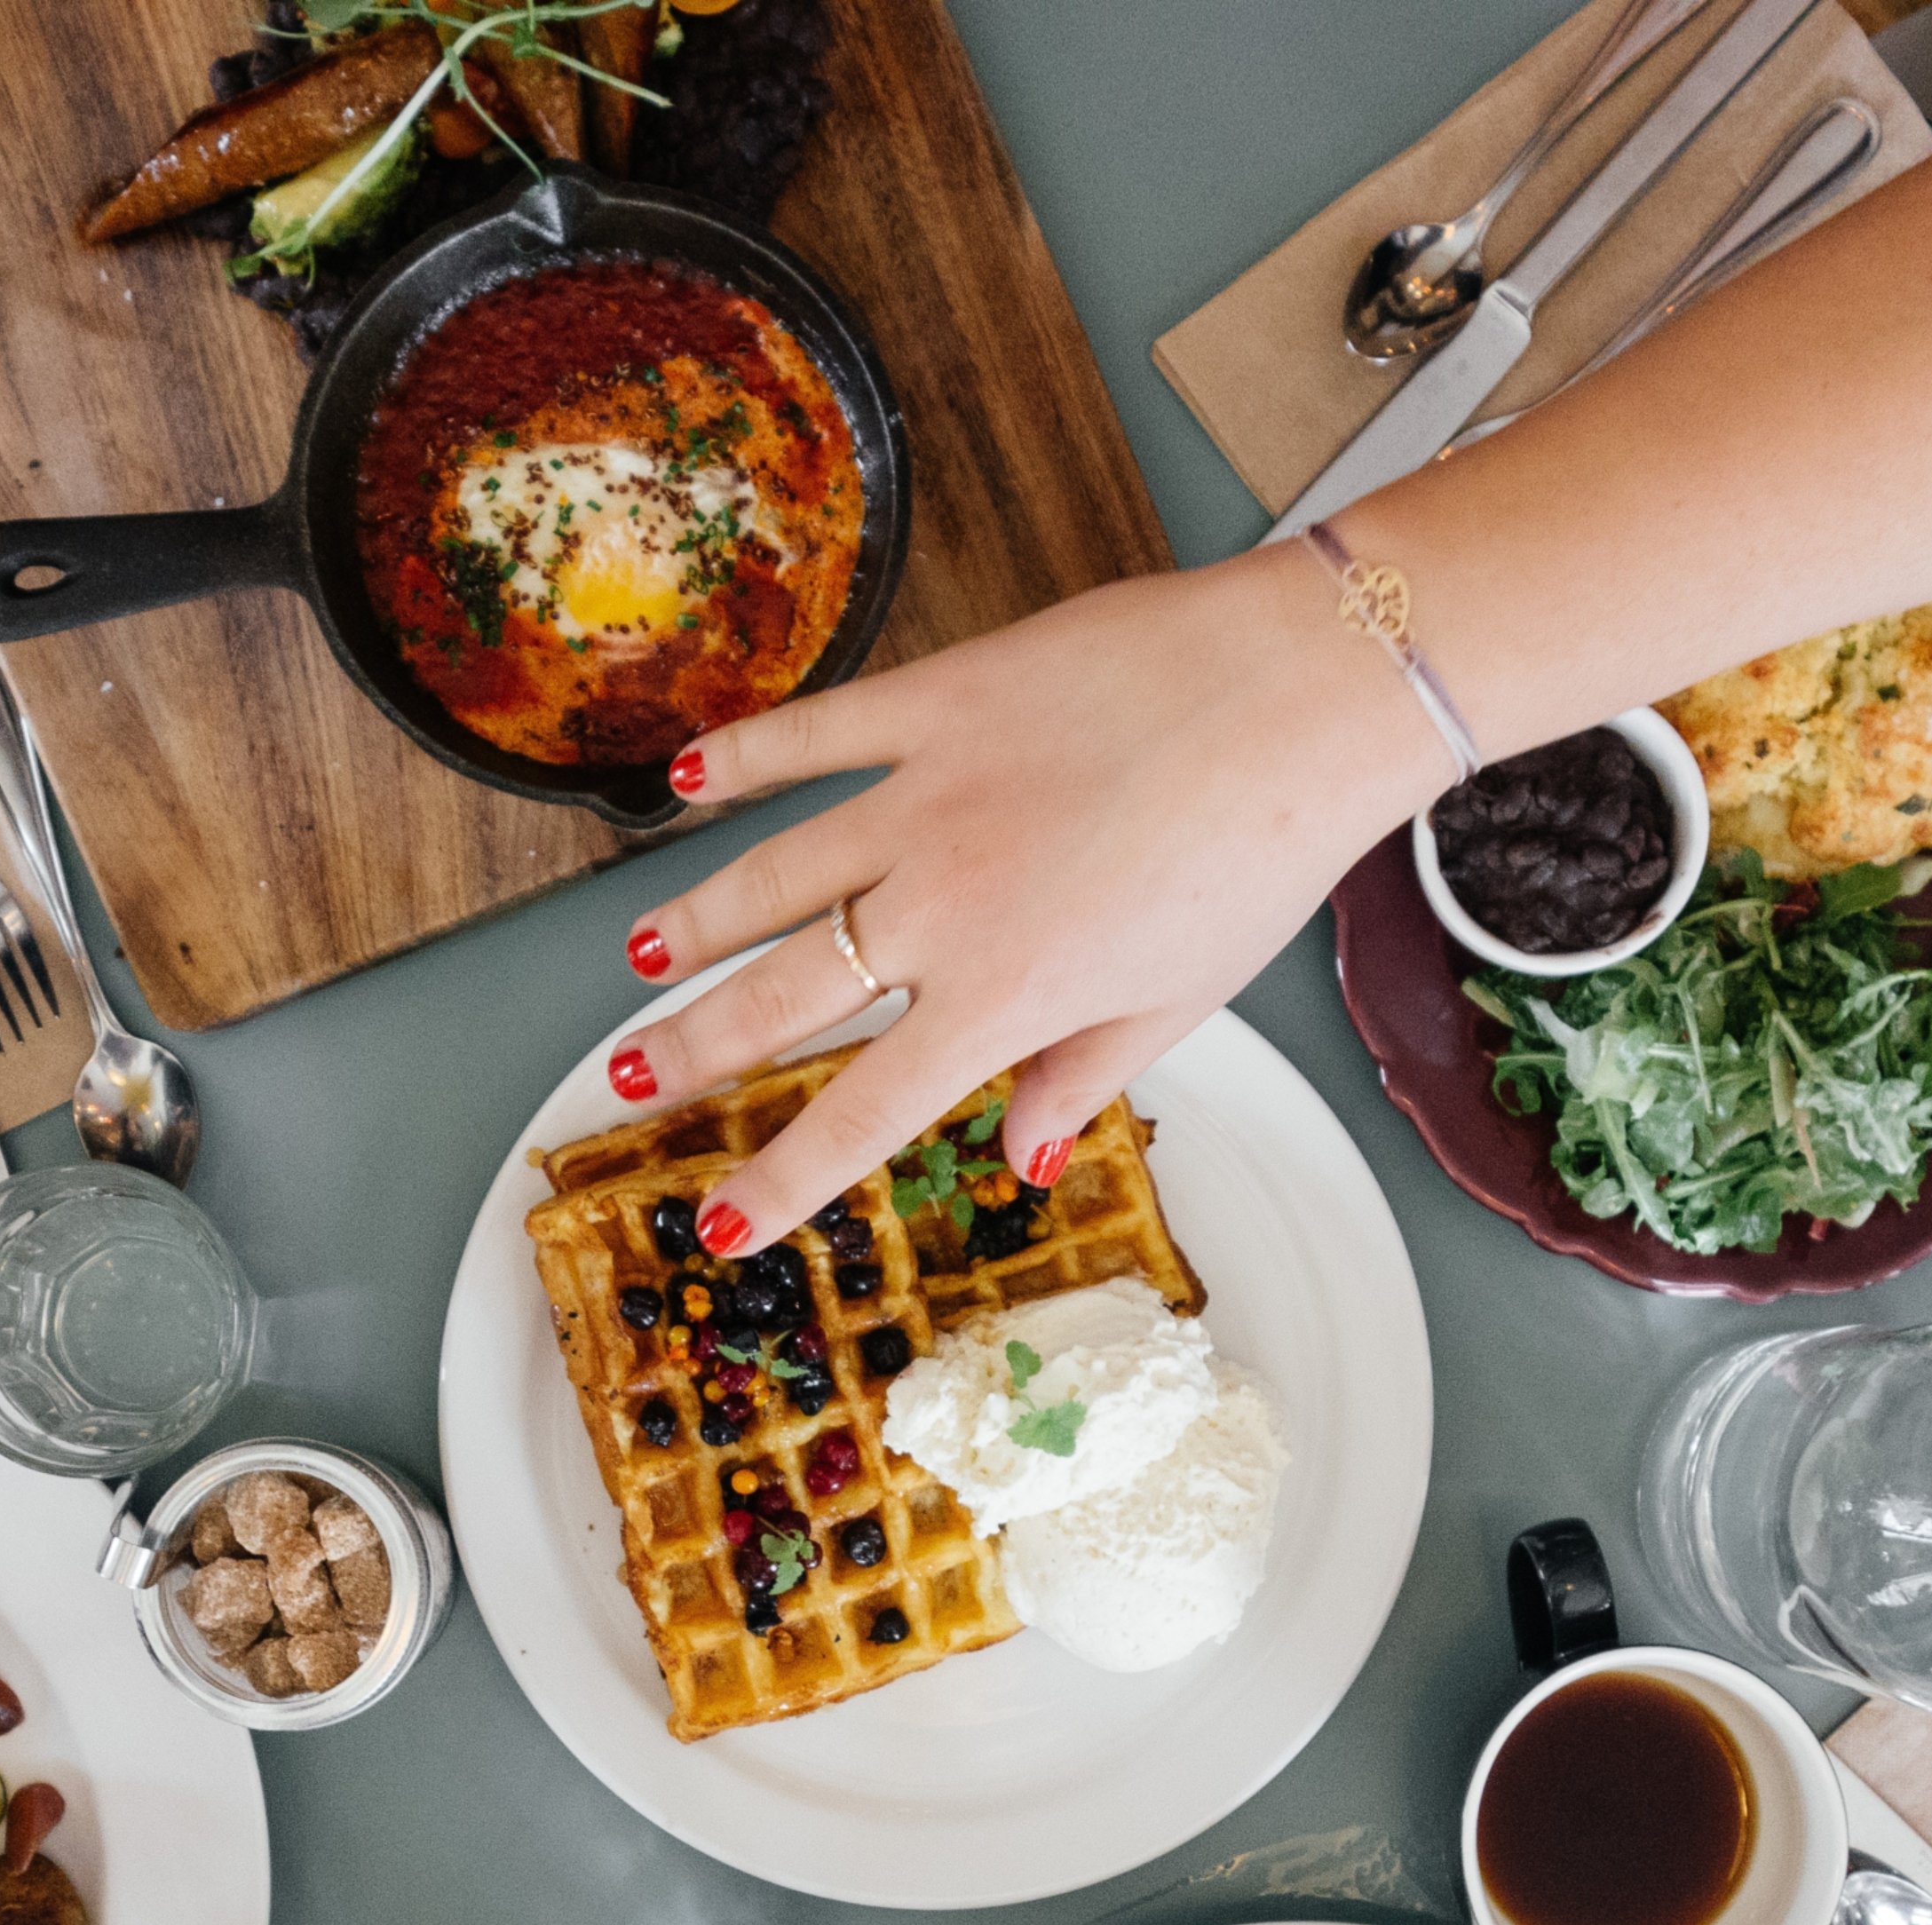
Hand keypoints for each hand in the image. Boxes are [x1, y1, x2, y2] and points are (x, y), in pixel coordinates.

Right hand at [613, 546, 1443, 1252]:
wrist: (1301, 692)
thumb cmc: (1262, 851)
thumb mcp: (1180, 1000)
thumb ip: (1084, 1077)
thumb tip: (1025, 1159)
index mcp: (1002, 998)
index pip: (860, 1113)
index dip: (781, 1180)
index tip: (720, 1225)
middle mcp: (939, 909)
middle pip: (780, 997)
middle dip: (694, 1049)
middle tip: (630, 1078)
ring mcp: (925, 798)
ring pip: (770, 873)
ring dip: (694, 921)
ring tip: (637, 957)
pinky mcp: (938, 701)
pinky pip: (816, 735)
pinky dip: (744, 756)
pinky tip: (686, 780)